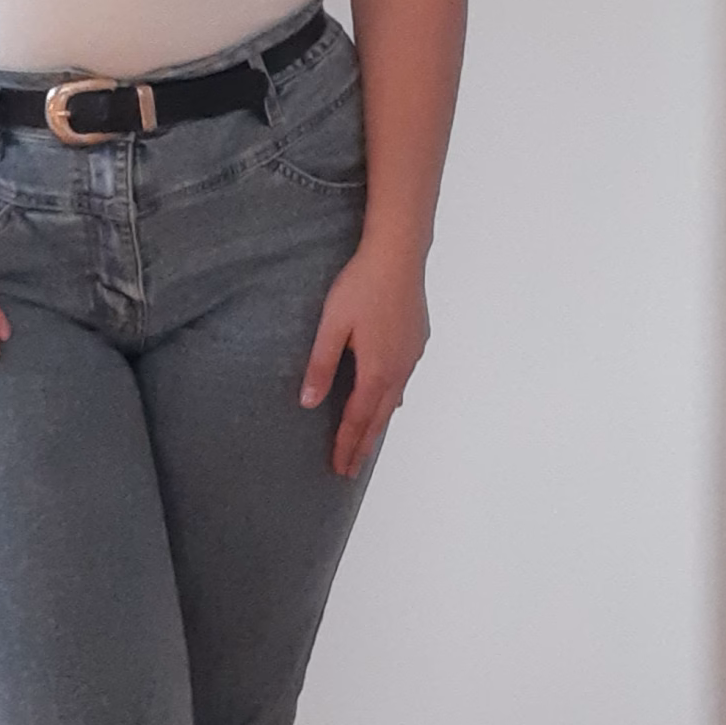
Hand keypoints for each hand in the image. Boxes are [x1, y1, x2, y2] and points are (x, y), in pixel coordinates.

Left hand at [298, 241, 429, 476]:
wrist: (399, 254)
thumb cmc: (361, 286)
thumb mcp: (332, 326)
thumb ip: (320, 365)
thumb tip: (308, 403)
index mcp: (376, 370)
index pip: (357, 419)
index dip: (346, 445)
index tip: (339, 468)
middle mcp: (399, 369)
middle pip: (379, 418)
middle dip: (363, 445)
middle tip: (351, 469)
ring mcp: (412, 355)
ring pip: (394, 400)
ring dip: (378, 423)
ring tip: (367, 442)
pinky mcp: (417, 340)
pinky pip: (403, 380)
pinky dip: (392, 399)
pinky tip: (391, 398)